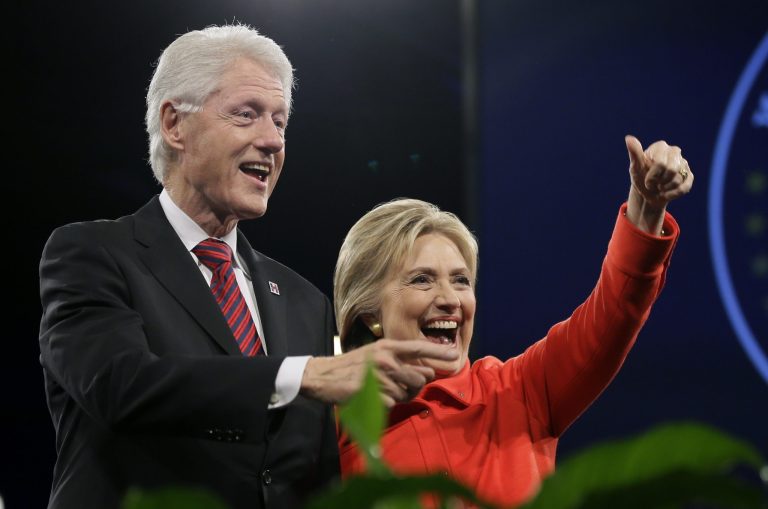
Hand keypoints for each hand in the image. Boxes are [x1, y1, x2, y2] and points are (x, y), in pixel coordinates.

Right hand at [300, 339, 458, 407]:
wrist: (321, 376)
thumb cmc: (350, 366)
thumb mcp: (375, 356)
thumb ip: (401, 362)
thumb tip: (428, 371)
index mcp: (386, 347)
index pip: (418, 348)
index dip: (438, 352)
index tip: (455, 354)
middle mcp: (385, 359)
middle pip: (419, 378)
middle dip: (415, 387)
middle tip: (401, 388)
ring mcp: (378, 376)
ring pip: (406, 393)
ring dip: (399, 397)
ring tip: (382, 392)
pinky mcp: (370, 393)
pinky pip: (392, 404)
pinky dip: (386, 405)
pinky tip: (373, 399)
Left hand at [624, 135, 693, 233]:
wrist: (647, 193)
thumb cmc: (640, 177)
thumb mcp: (635, 167)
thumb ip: (634, 153)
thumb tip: (628, 138)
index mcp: (661, 147)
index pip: (660, 163)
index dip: (652, 176)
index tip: (646, 178)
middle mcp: (674, 152)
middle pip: (672, 170)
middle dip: (660, 181)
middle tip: (653, 183)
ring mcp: (683, 163)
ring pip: (677, 180)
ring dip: (664, 188)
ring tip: (659, 186)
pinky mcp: (689, 176)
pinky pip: (684, 188)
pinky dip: (672, 194)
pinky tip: (666, 193)